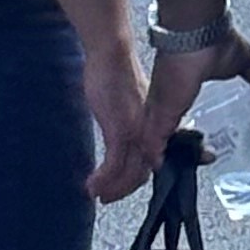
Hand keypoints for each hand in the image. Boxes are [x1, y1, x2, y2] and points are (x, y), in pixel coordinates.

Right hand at [81, 43, 153, 203]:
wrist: (111, 52)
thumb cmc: (116, 73)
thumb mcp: (129, 102)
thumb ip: (132, 120)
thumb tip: (124, 135)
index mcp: (154, 124)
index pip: (158, 157)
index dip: (153, 175)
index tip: (140, 188)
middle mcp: (150, 131)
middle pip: (142, 172)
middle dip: (124, 189)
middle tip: (108, 196)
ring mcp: (137, 131)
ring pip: (129, 174)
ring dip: (112, 189)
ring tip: (97, 194)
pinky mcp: (120, 129)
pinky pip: (113, 166)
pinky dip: (102, 180)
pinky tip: (91, 186)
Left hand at [139, 27, 249, 171]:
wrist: (198, 31)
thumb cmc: (216, 41)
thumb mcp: (245, 62)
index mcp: (181, 90)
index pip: (177, 118)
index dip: (187, 136)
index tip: (205, 149)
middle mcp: (167, 100)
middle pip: (163, 134)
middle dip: (174, 153)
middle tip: (191, 165)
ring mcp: (159, 107)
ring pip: (153, 141)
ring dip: (162, 158)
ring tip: (175, 174)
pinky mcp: (158, 113)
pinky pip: (152, 143)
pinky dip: (157, 158)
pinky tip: (164, 170)